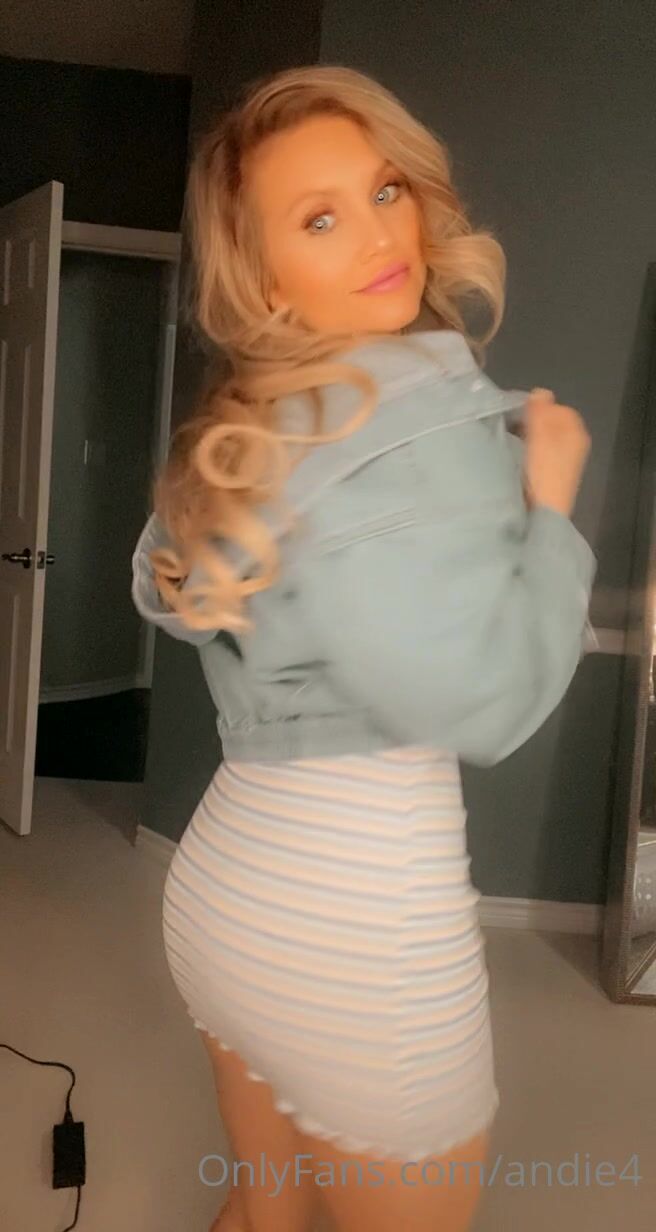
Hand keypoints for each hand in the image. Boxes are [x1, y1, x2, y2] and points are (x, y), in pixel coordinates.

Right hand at [524, 388, 590, 517]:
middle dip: (532, 423)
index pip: (557, 407)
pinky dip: (530, 453)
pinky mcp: (555, 476)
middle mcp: (575, 444)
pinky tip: (519, 460)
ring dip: (530, 438)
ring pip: (545, 439)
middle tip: (513, 429)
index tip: (517, 415)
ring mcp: (566, 462)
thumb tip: (539, 392)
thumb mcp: (541, 435)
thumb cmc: (543, 471)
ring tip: (513, 444)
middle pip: (551, 423)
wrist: (543, 513)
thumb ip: (540, 410)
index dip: (537, 407)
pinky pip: (542, 455)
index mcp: (576, 431)